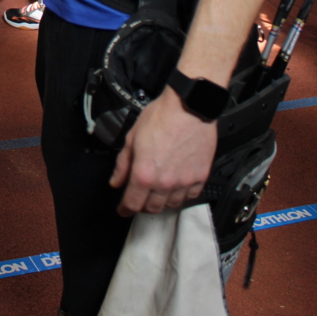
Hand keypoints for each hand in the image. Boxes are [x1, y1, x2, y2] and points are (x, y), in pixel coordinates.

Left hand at [109, 87, 216, 216]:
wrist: (189, 106)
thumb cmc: (162, 116)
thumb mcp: (132, 137)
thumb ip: (123, 163)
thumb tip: (116, 180)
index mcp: (144, 173)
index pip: (132, 203)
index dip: (125, 209)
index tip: (123, 209)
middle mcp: (164, 182)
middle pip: (152, 208)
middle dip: (142, 206)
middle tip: (140, 198)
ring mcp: (184, 182)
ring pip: (171, 204)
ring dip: (162, 202)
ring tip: (157, 192)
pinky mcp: (200, 176)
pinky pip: (190, 196)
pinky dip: (181, 195)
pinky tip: (176, 187)